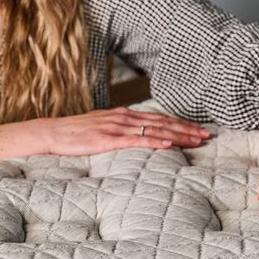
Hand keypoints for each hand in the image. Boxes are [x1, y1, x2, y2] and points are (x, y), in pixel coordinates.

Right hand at [42, 107, 210, 155]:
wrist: (52, 133)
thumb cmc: (76, 134)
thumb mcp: (102, 129)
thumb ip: (121, 132)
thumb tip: (138, 139)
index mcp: (124, 115)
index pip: (158, 118)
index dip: (180, 123)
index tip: (198, 129)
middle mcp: (124, 118)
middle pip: (162, 122)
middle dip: (186, 128)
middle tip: (207, 135)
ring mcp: (117, 127)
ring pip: (154, 129)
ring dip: (177, 134)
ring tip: (196, 140)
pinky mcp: (108, 139)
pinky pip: (136, 140)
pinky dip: (154, 140)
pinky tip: (168, 144)